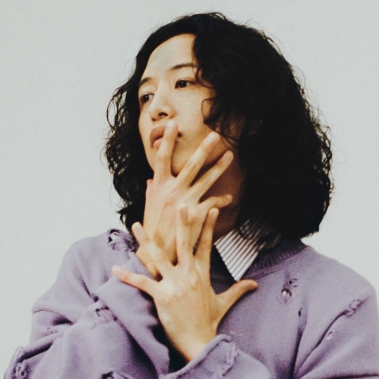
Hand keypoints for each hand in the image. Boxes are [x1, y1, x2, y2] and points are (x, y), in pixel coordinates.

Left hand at [113, 206, 257, 361]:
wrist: (200, 343)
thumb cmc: (209, 323)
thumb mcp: (224, 303)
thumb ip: (238, 290)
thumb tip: (254, 284)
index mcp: (201, 274)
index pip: (206, 245)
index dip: (208, 226)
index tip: (211, 209)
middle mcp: (189, 275)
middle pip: (183, 243)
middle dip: (181, 223)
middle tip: (179, 204)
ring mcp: (175, 285)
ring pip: (158, 256)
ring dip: (146, 240)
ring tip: (136, 224)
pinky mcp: (162, 296)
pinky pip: (142, 283)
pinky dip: (127, 276)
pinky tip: (114, 268)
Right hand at [139, 120, 233, 276]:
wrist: (157, 254)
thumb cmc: (151, 231)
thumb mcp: (148, 208)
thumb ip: (151, 193)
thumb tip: (150, 181)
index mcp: (159, 186)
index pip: (161, 158)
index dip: (167, 140)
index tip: (173, 124)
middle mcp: (173, 191)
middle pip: (191, 164)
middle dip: (203, 148)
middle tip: (214, 135)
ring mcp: (186, 201)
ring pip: (207, 179)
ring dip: (219, 166)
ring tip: (230, 155)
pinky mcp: (197, 214)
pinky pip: (214, 201)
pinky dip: (222, 199)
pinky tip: (230, 197)